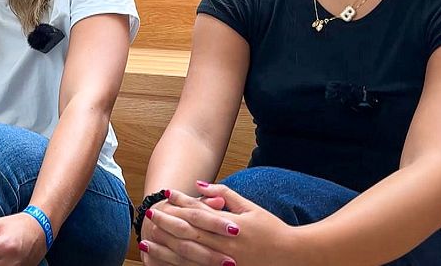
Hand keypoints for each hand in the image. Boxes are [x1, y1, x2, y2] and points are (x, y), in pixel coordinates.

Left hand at [151, 182, 304, 265]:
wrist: (293, 257)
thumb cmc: (272, 229)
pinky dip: (178, 265)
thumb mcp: (251, 208)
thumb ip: (226, 195)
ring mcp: (224, 262)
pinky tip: (164, 261)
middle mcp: (226, 244)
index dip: (181, 202)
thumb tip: (201, 184)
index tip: (166, 194)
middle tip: (150, 214)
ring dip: (166, 247)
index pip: (200, 211)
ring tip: (148, 239)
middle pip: (189, 232)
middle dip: (167, 223)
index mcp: (231, 225)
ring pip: (189, 254)